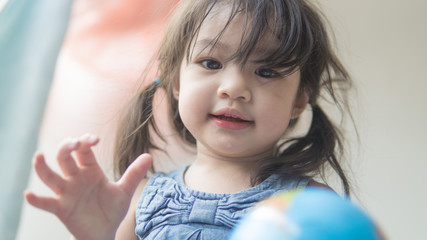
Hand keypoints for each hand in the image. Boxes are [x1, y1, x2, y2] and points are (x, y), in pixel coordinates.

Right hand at [25, 134, 151, 239]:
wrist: (104, 232)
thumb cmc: (111, 209)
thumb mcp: (124, 191)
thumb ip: (134, 174)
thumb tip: (149, 156)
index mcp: (91, 170)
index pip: (84, 151)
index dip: (85, 141)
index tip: (93, 140)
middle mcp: (76, 178)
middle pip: (65, 157)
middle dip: (67, 147)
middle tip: (74, 143)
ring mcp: (67, 192)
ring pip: (50, 176)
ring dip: (43, 167)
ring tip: (39, 156)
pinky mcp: (61, 208)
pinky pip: (46, 203)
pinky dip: (36, 200)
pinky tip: (29, 194)